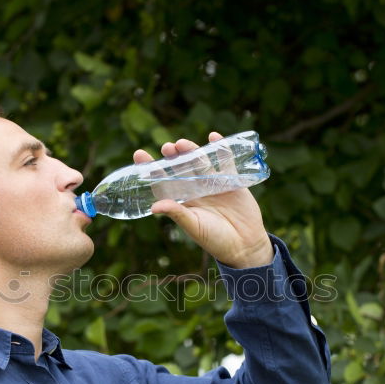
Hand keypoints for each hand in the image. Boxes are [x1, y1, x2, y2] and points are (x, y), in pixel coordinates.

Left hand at [133, 133, 272, 268]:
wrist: (245, 246)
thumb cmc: (215, 240)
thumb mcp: (194, 227)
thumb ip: (177, 214)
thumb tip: (154, 207)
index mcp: (183, 201)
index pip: (164, 181)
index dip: (152, 169)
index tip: (139, 154)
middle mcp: (196, 190)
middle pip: (181, 168)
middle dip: (173, 157)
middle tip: (167, 147)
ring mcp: (214, 184)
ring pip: (201, 162)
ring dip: (192, 151)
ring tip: (182, 143)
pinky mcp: (233, 181)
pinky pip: (226, 162)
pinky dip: (221, 149)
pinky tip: (214, 137)